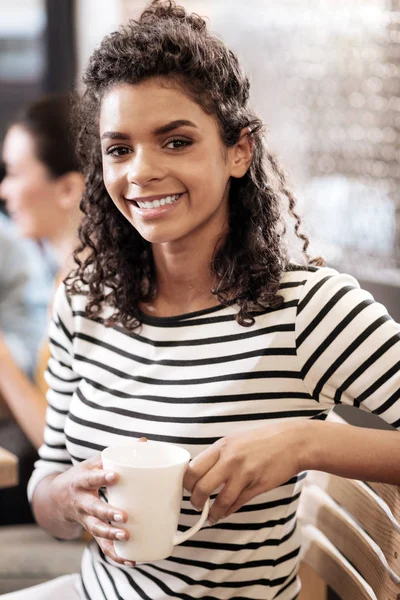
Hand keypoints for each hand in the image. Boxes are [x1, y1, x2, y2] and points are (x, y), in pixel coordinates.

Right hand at [50, 454, 131, 565]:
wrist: (58, 498)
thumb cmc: (82, 476)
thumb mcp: (93, 462)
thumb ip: (117, 454)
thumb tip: (144, 442)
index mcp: (81, 481)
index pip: (91, 478)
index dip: (102, 477)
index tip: (115, 476)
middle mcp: (81, 502)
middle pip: (94, 509)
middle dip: (108, 513)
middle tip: (124, 516)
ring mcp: (85, 519)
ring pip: (96, 530)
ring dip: (111, 535)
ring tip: (126, 536)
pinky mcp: (92, 532)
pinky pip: (103, 546)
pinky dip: (116, 555)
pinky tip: (131, 559)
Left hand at [184, 421, 306, 523]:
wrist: (293, 442)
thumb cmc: (264, 440)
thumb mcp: (236, 441)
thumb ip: (219, 456)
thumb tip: (201, 473)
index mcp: (222, 446)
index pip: (193, 468)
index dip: (186, 483)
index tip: (187, 488)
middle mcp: (230, 459)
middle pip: (200, 486)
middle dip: (195, 501)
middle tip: (196, 504)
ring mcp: (243, 474)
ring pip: (219, 500)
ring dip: (211, 513)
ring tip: (210, 516)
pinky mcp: (256, 486)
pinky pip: (236, 504)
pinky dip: (227, 512)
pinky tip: (224, 513)